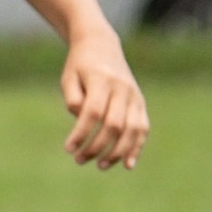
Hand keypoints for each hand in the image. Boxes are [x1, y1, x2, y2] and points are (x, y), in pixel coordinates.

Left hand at [61, 27, 148, 169]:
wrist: (101, 45)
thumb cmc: (79, 66)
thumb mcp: (69, 77)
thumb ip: (73, 98)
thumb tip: (80, 120)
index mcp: (101, 80)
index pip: (93, 112)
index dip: (81, 133)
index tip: (68, 149)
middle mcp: (122, 88)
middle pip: (113, 124)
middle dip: (97, 146)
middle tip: (79, 160)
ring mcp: (134, 96)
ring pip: (132, 129)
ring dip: (118, 152)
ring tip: (101, 166)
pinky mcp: (140, 103)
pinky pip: (143, 128)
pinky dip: (137, 147)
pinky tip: (128, 165)